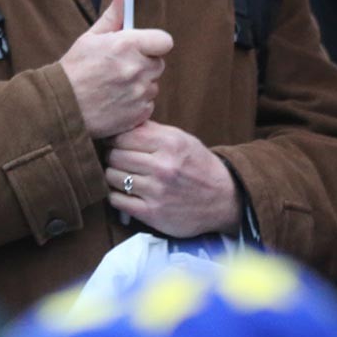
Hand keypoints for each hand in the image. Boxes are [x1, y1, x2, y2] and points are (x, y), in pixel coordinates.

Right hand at [59, 0, 173, 138]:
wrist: (60, 106)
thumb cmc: (74, 69)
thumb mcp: (90, 37)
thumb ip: (113, 15)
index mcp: (126, 45)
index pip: (164, 41)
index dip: (155, 44)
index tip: (144, 47)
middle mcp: (136, 68)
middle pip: (158, 64)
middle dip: (144, 64)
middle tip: (122, 67)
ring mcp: (138, 93)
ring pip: (152, 85)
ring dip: (139, 85)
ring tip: (114, 86)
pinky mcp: (138, 114)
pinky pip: (147, 105)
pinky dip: (136, 104)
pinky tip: (115, 101)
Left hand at [105, 120, 239, 237]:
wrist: (224, 199)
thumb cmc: (199, 165)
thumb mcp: (181, 139)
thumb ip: (152, 131)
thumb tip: (122, 122)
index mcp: (170, 143)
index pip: (123, 135)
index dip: (115, 137)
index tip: (115, 141)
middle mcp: (163, 166)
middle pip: (115, 155)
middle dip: (112, 156)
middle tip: (118, 158)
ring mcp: (156, 191)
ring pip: (112, 177)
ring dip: (113, 175)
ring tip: (122, 174)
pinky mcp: (152, 213)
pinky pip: (117, 200)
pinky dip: (116, 195)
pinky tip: (125, 192)